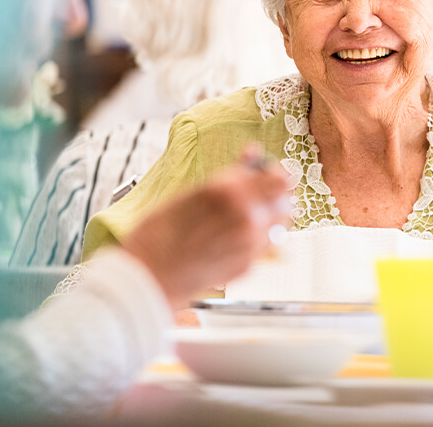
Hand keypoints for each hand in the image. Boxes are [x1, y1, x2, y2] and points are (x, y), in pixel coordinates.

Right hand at [125, 145, 289, 308]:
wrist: (147, 278)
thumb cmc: (158, 235)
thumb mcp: (189, 194)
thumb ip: (228, 176)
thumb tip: (252, 154)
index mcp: (228, 190)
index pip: (277, 177)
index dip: (273, 173)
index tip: (266, 174)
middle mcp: (246, 215)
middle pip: (285, 199)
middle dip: (276, 195)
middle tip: (261, 195)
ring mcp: (250, 242)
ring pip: (281, 223)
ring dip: (271, 216)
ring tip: (248, 217)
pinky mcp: (249, 264)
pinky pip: (267, 245)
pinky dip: (259, 238)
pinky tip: (235, 238)